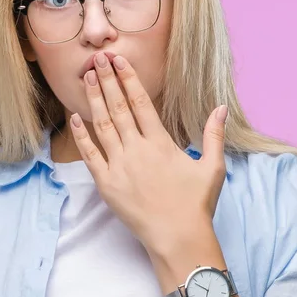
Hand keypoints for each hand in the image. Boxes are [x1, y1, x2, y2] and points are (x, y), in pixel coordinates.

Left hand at [70, 53, 227, 255]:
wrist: (176, 237)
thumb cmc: (195, 204)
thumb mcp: (213, 167)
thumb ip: (213, 134)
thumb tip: (221, 107)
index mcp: (160, 143)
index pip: (140, 102)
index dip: (128, 79)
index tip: (119, 61)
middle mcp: (136, 150)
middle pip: (118, 108)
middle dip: (106, 81)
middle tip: (96, 60)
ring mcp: (118, 166)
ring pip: (102, 125)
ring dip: (93, 100)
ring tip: (85, 78)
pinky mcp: (105, 183)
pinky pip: (89, 154)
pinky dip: (81, 135)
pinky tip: (74, 117)